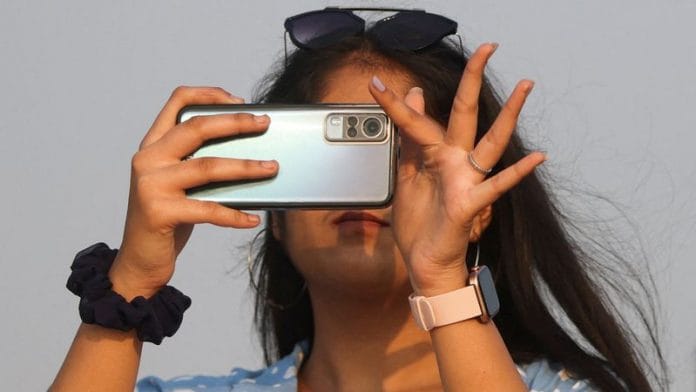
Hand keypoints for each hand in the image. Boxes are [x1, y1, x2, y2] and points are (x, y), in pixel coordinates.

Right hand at [109, 87, 278, 298]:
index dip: (209, 94)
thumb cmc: (167, 219)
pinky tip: (253, 218)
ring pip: (208, 166)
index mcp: (152, 146)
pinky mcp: (159, 212)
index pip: (177, 102)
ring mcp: (151, 185)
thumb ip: (199, 163)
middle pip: (197, 128)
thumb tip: (247, 152)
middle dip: (236, 122)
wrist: (139, 260)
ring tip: (272, 168)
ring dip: (246, 167)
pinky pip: (209, 209)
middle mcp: (148, 159)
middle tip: (264, 124)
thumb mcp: (179, 184)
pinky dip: (235, 215)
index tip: (239, 101)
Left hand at [369, 43, 544, 295]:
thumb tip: (415, 98)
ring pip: (490, 142)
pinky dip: (516, 173)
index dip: (397, 102)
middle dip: (473, 80)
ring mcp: (466, 180)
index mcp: (435, 155)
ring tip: (526, 86)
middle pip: (465, 114)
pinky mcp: (471, 204)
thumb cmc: (419, 223)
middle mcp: (454, 162)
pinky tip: (536, 158)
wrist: (425, 262)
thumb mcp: (406, 175)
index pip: (417, 120)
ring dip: (509, 115)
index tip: (376, 82)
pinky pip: (496, 186)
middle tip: (487, 47)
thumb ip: (410, 139)